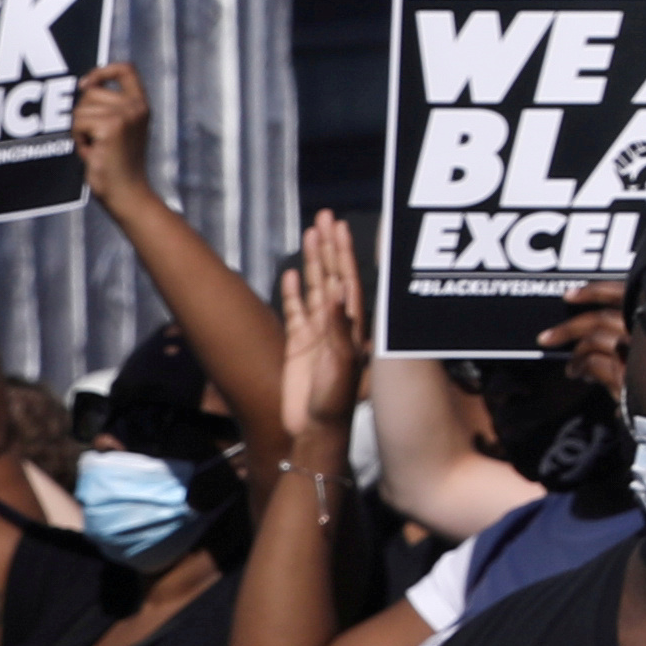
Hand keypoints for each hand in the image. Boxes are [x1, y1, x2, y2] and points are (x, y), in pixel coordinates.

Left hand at [70, 65, 151, 194]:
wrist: (127, 192)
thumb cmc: (118, 165)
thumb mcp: (120, 128)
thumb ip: (110, 107)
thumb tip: (83, 87)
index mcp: (141, 104)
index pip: (125, 69)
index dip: (102, 71)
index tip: (85, 85)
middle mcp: (137, 106)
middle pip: (91, 91)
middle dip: (83, 114)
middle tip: (95, 138)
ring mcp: (125, 114)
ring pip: (80, 108)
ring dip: (79, 129)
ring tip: (95, 147)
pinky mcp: (111, 127)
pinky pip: (77, 123)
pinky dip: (78, 139)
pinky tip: (92, 152)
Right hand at [279, 216, 367, 439]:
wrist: (315, 429)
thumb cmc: (336, 402)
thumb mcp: (341, 366)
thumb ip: (337, 330)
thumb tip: (336, 292)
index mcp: (352, 325)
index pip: (350, 279)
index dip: (345, 253)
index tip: (341, 227)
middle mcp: (337, 323)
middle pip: (333, 275)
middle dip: (330, 246)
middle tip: (326, 215)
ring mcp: (317, 332)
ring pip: (315, 287)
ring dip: (313, 261)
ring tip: (311, 232)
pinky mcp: (299, 345)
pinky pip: (296, 311)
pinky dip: (293, 292)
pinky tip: (293, 272)